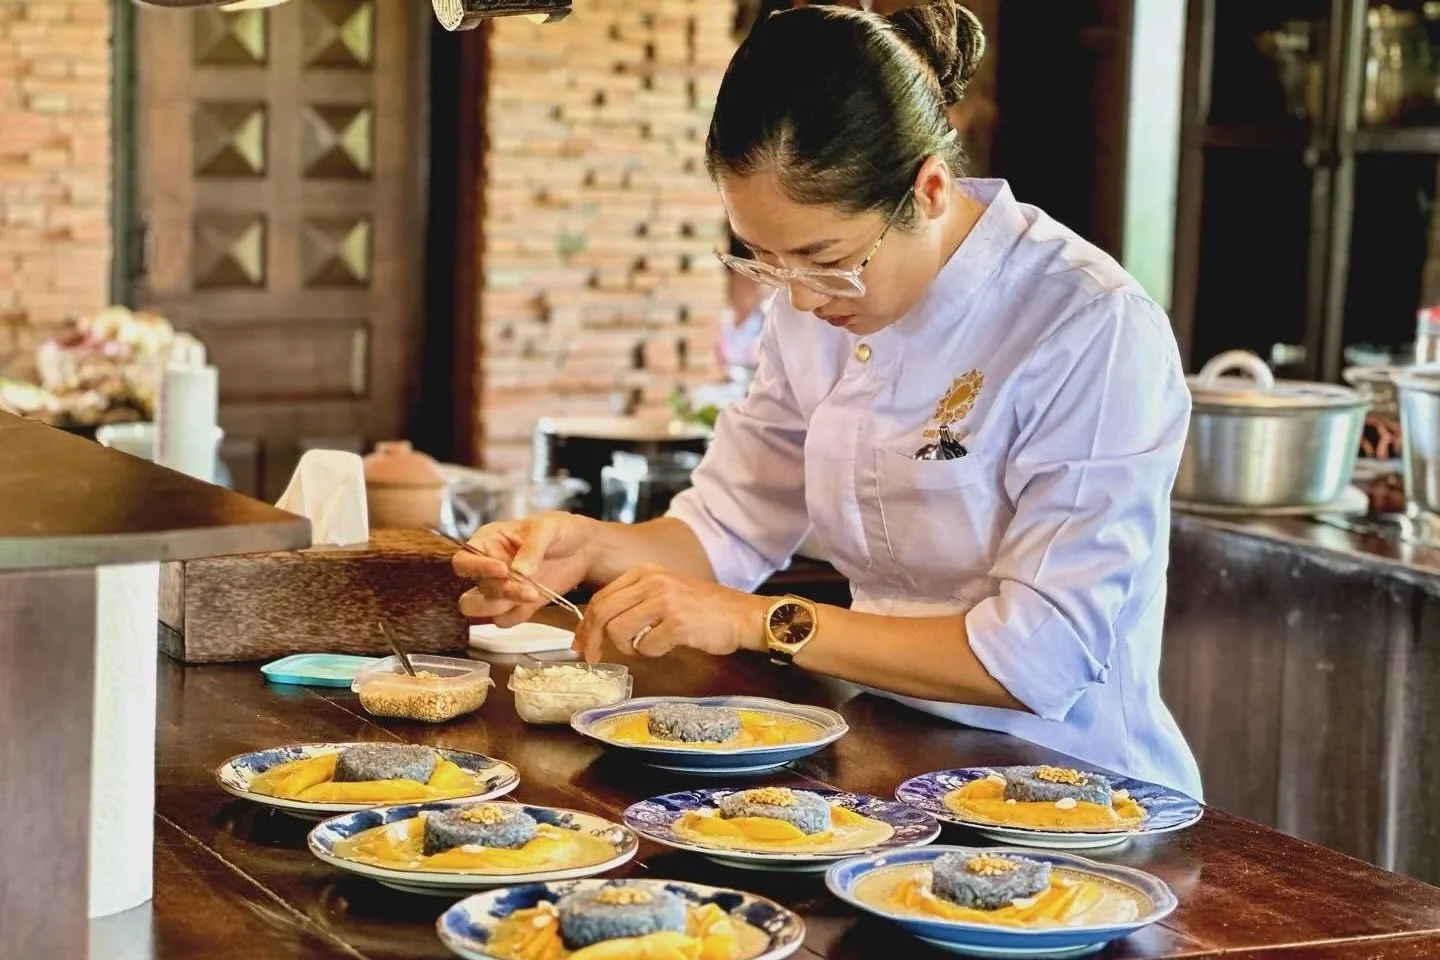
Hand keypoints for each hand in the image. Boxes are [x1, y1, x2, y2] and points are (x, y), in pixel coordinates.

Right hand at [453, 512, 595, 627]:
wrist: (584, 548)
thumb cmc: (561, 529)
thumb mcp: (548, 528)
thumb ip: (532, 547)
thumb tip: (519, 570)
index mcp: (488, 542)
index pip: (464, 561)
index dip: (477, 568)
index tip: (503, 569)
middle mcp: (489, 568)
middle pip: (471, 592)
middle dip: (496, 593)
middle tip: (524, 586)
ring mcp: (502, 588)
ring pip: (484, 609)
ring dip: (506, 605)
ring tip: (534, 594)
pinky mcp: (517, 605)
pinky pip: (505, 620)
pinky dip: (517, 615)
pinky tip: (535, 601)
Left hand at [573, 563, 767, 662]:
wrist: (741, 615)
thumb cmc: (702, 609)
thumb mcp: (664, 592)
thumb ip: (633, 602)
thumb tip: (596, 628)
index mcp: (644, 572)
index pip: (600, 598)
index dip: (585, 625)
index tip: (581, 644)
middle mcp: (652, 581)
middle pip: (603, 613)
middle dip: (592, 639)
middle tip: (593, 657)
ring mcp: (666, 600)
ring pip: (619, 630)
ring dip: (627, 647)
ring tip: (645, 646)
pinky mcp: (678, 622)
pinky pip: (647, 646)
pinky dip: (653, 652)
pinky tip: (668, 645)